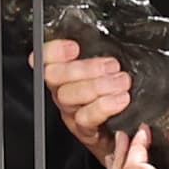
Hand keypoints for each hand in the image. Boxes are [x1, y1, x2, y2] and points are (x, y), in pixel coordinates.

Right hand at [37, 38, 135, 164]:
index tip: (74, 47)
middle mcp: (63, 91)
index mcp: (65, 73)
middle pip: (55, 76)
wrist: (124, 133)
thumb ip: (103, 53)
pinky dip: (104, 107)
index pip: (45, 57)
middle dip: (84, 68)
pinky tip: (121, 100)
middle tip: (113, 66)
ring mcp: (71, 111)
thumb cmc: (117, 95)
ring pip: (68, 96)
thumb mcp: (109, 69)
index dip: (54, 51)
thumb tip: (114, 34)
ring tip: (122, 82)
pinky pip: (86, 118)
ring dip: (97, 87)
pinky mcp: (84, 130)